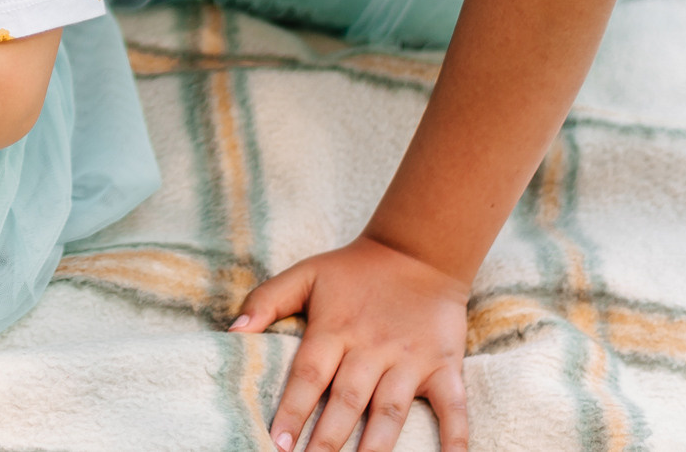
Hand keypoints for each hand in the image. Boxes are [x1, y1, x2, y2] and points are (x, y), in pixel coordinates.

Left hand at [230, 234, 470, 451]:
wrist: (417, 252)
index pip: (309, 376)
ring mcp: (410, 361)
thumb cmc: (353, 271)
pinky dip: (453, 439)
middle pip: (347, 401)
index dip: (292, 409)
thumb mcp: (305, 275)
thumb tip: (231, 332)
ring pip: (389, 412)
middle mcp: (371, 349)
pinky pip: (453, 409)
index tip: (277, 443)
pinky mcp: (444, 367)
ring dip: (374, 448)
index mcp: (335, 329)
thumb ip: (266, 300)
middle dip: (327, 440)